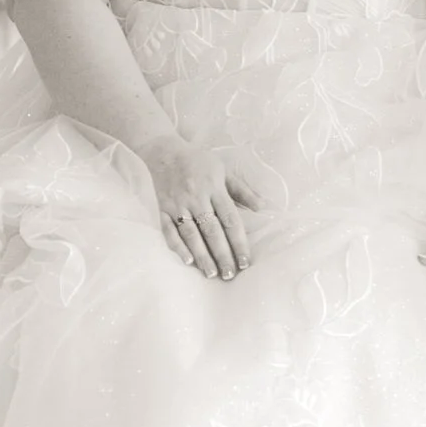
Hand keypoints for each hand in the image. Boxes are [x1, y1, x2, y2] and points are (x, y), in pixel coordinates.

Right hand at [138, 133, 265, 278]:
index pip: (230, 220)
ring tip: (212, 273)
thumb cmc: (198, 162)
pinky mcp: (162, 209)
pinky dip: (177, 246)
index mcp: (214, 188)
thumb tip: (263, 207)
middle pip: (211, 230)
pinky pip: (169, 231)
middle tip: (230, 274)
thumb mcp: (223, 170)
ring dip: (202, 255)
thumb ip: (242, 190)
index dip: (238, 242)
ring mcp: (177, 204)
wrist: (163, 152)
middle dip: (222, 254)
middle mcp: (196, 198)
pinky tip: (187, 261)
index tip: (245, 261)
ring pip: (191, 234)